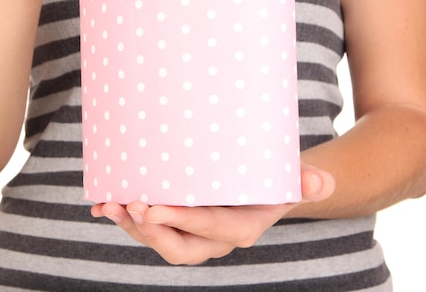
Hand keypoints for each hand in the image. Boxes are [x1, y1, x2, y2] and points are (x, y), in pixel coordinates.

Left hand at [91, 163, 334, 264]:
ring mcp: (191, 234)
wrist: (260, 188)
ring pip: (158, 240)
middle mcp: (213, 239)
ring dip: (131, 226)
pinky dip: (126, 218)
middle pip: (178, 246)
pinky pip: (149, 228)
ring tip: (108, 206)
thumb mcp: (290, 178)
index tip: (153, 208)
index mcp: (240, 228)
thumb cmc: (274, 180)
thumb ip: (305, 181)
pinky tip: (104, 204)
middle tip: (130, 206)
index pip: (211, 228)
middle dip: (151, 231)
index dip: (182, 221)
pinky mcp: (175, 224)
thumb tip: (321, 183)